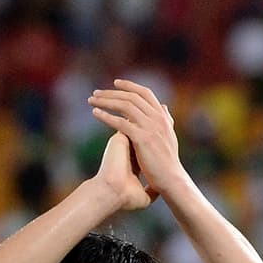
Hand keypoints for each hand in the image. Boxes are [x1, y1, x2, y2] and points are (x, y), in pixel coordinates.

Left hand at [89, 79, 186, 199]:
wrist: (171, 179)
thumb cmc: (168, 161)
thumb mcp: (169, 135)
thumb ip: (166, 120)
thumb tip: (163, 107)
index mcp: (162, 117)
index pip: (145, 93)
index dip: (130, 86)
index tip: (115, 83)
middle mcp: (157, 118)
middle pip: (131, 97)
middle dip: (112, 93)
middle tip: (96, 93)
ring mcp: (150, 128)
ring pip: (125, 106)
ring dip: (106, 101)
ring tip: (91, 101)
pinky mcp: (142, 139)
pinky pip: (121, 122)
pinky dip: (106, 116)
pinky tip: (95, 113)